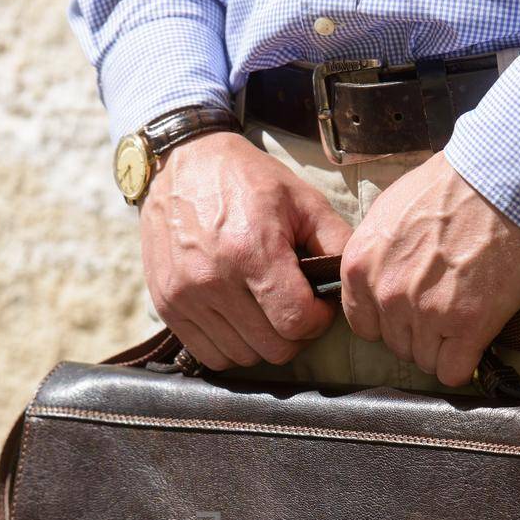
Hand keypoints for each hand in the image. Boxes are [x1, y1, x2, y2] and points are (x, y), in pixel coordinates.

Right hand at [139, 130, 352, 368]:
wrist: (180, 163)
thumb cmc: (246, 180)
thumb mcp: (302, 199)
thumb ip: (336, 242)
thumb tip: (352, 286)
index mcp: (252, 250)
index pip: (296, 322)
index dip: (318, 320)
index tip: (318, 305)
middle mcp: (214, 278)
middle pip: (273, 347)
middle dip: (294, 334)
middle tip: (294, 308)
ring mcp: (185, 295)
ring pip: (243, 356)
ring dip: (263, 341)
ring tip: (266, 311)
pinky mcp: (167, 304)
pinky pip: (210, 355)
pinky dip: (231, 346)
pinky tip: (239, 319)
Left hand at [339, 152, 519, 386]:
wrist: (502, 181)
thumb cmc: (450, 186)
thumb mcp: (389, 211)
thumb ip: (375, 255)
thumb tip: (376, 279)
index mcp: (360, 267)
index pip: (363, 326)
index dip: (389, 321)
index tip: (410, 310)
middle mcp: (387, 295)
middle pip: (396, 345)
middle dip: (419, 332)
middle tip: (446, 305)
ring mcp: (426, 314)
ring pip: (425, 361)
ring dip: (444, 347)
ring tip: (465, 316)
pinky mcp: (467, 326)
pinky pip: (454, 372)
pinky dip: (464, 364)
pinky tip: (475, 340)